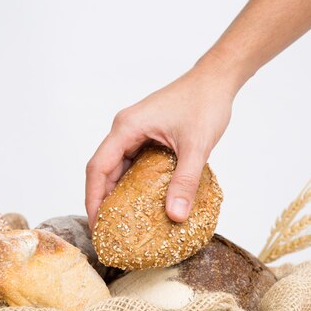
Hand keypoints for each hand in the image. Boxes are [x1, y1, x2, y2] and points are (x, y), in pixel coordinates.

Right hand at [85, 62, 235, 228]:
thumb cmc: (205, 103)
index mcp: (127, 128)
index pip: (97, 168)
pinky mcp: (147, 135)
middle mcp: (125, 129)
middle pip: (103, 170)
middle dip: (102, 201)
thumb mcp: (196, 147)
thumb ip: (185, 182)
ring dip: (117, 193)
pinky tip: (141, 203)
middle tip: (107, 231)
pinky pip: (133, 163)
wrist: (217, 80)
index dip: (93, 199)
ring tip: (121, 222)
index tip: (96, 225)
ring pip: (118, 168)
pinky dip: (133, 184)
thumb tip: (176, 215)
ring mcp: (135, 132)